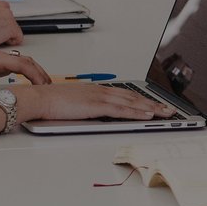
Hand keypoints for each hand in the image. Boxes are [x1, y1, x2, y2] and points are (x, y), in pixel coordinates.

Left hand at [0, 52, 50, 95]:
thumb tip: (15, 102)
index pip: (23, 64)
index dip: (36, 75)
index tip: (43, 87)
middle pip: (27, 60)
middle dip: (40, 73)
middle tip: (49, 87)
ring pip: (24, 62)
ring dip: (35, 72)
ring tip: (44, 85)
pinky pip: (17, 67)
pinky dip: (28, 74)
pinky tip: (32, 83)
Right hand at [16, 82, 170, 122]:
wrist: (38, 98)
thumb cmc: (50, 102)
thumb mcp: (73, 104)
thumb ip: (87, 108)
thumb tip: (95, 115)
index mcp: (95, 90)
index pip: (125, 94)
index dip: (142, 100)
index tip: (154, 105)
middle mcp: (100, 90)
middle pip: (133, 97)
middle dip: (153, 103)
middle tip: (169, 109)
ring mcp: (99, 97)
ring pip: (132, 102)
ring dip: (151, 108)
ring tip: (165, 113)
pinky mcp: (96, 106)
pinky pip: (121, 110)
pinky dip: (137, 112)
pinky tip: (148, 115)